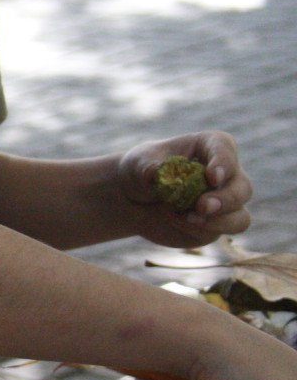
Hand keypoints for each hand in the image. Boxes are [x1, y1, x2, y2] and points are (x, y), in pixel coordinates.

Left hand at [116, 131, 252, 248]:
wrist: (136, 200)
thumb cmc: (142, 171)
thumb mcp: (138, 163)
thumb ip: (146, 167)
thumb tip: (152, 173)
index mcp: (209, 147)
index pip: (225, 148)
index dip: (223, 162)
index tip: (212, 177)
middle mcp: (226, 175)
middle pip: (242, 188)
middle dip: (226, 199)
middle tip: (201, 206)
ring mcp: (225, 202)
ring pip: (240, 217)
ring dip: (217, 221)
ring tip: (184, 217)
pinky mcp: (217, 225)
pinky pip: (219, 232)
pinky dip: (198, 230)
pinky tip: (175, 221)